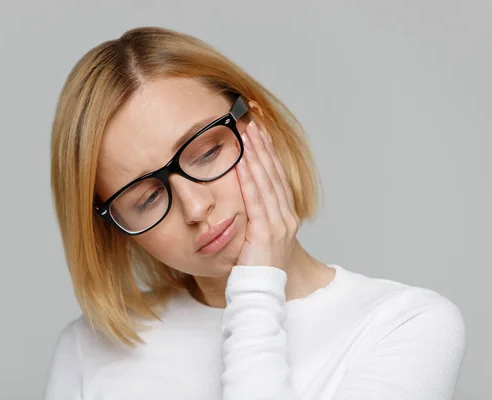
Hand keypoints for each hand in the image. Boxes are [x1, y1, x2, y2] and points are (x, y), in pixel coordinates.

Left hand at [235, 120, 299, 270]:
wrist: (262, 292)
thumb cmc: (255, 267)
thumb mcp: (257, 237)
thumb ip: (253, 217)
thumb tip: (241, 200)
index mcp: (285, 215)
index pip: (276, 176)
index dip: (268, 152)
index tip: (260, 130)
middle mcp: (286, 216)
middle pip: (274, 173)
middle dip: (263, 145)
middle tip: (253, 120)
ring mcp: (278, 223)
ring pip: (266, 181)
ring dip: (256, 155)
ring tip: (247, 133)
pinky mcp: (266, 232)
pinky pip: (256, 199)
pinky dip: (249, 178)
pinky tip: (242, 161)